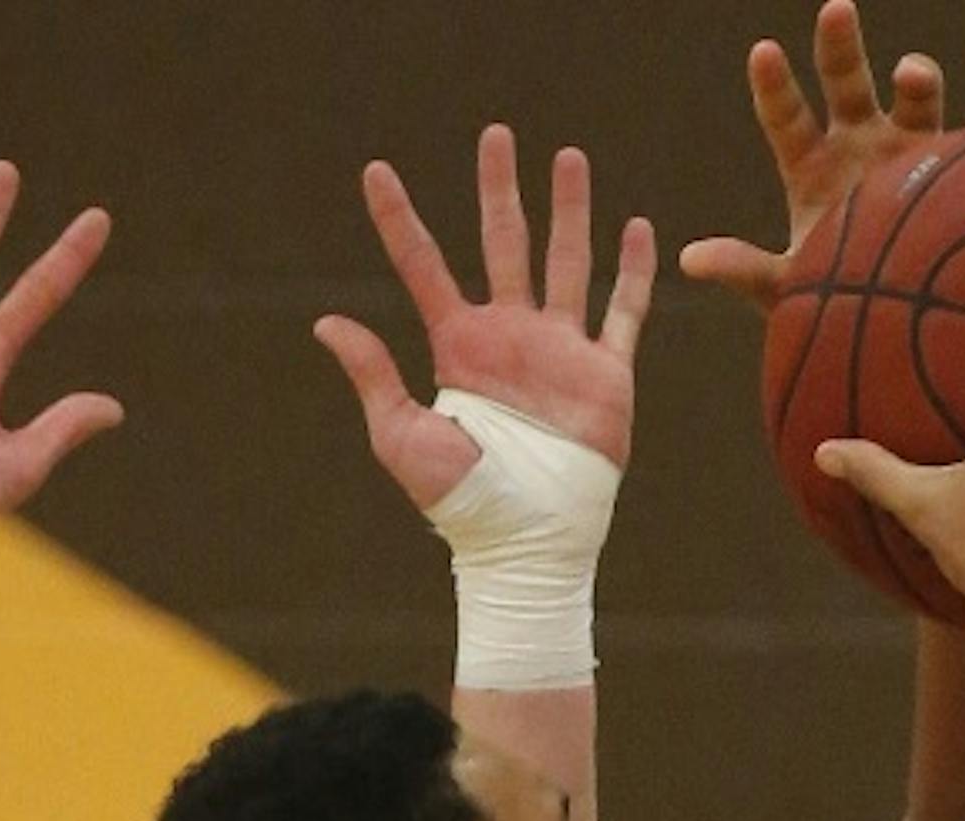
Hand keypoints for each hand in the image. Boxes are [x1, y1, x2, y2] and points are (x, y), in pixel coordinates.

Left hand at [314, 125, 655, 510]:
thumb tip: (327, 321)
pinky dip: (634, 271)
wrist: (528, 540)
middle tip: (494, 136)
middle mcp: (510, 336)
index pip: (423, 266)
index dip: (398, 218)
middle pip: (504, 243)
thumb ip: (373, 375)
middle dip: (498, 190)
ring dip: (569, 209)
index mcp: (459, 346)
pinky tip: (638, 228)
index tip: (375, 172)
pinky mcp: (606, 373)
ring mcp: (560, 350)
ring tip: (567, 156)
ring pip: (568, 259)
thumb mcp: (401, 434)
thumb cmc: (460, 501)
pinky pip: (625, 311)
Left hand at [682, 0, 961, 310]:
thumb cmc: (829, 296)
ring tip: (911, 72)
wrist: (889, 315)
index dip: (774, 84)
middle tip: (834, 8)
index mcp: (811, 166)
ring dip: (916, 80)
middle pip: (848, 83)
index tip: (762, 51)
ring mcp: (910, 153)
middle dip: (841, 46)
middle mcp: (861, 145)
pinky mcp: (954, 175)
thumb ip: (743, 269)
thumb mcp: (784, 286)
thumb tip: (689, 260)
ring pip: (916, 101)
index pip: (785, 117)